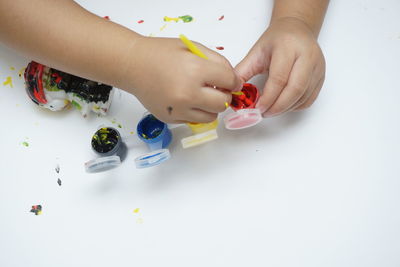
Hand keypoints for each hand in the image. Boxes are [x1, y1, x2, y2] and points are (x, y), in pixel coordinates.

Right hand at [125, 36, 241, 122]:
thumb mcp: (193, 48)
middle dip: (225, 95)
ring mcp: (178, 109)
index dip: (234, 80)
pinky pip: (194, 120)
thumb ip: (217, 61)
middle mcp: (188, 93)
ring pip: (211, 117)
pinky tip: (187, 100)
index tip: (232, 81)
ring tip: (202, 95)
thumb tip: (233, 79)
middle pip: (223, 103)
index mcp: (195, 70)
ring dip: (212, 107)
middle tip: (218, 88)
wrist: (132, 65)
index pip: (230, 81)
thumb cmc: (161, 53)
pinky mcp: (171, 119)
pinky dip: (196, 112)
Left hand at [235, 17, 325, 116]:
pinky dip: (294, 106)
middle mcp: (307, 56)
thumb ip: (243, 71)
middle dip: (278, 107)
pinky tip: (282, 105)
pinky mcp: (321, 77)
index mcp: (288, 47)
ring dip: (285, 108)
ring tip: (270, 110)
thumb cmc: (277, 40)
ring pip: (303, 97)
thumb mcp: (256, 52)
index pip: (280, 78)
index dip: (268, 97)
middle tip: (264, 113)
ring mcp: (317, 67)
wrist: (297, 30)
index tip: (257, 108)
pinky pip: (309, 99)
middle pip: (295, 89)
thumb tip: (232, 91)